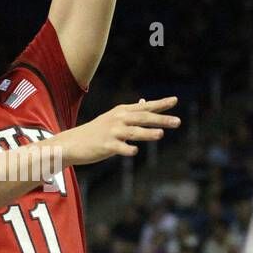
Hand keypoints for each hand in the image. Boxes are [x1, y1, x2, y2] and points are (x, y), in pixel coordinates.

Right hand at [59, 98, 179, 166]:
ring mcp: (112, 132)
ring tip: (161, 134)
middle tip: (178, 122)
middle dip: (161, 119)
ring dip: (147, 133)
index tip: (175, 100)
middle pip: (143, 118)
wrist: (74, 142)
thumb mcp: (113, 117)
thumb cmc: (98, 131)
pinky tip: (135, 151)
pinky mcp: (106, 146)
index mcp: (122, 111)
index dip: (160, 104)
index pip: (145, 107)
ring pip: (133, 132)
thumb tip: (145, 101)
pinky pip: (119, 148)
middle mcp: (118, 119)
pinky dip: (127, 149)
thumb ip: (131, 112)